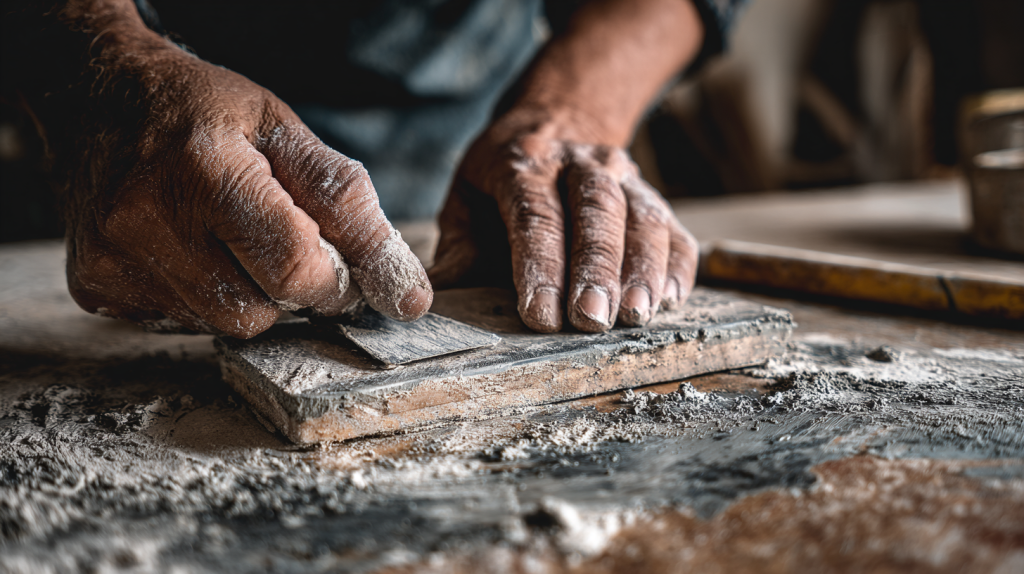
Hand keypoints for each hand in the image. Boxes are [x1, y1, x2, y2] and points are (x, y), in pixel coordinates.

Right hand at [63, 43, 430, 336]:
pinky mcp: (98, 290)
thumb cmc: (203, 114)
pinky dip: (206, 297)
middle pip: (260, 311)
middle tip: (277, 239)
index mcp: (203, 171)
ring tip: (228, 237)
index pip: (295, 268)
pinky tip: (191, 250)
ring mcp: (114, 263)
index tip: (339, 264)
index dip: (334, 278)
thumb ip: (352, 210)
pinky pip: (185, 324)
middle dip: (290, 287)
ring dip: (249, 294)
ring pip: (224, 326)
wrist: (95, 100)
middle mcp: (146, 222)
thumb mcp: (286, 133)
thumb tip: (407, 296)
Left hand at [429, 109, 698, 332]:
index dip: (538, 267)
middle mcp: (580, 165)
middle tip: (592, 319)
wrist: (558, 121)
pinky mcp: (652, 196)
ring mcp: (624, 177)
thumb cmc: (503, 179)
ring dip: (642, 269)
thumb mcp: (467, 197)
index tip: (539, 315)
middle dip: (596, 269)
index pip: (534, 216)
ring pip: (642, 218)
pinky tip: (672, 299)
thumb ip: (458, 247)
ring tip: (637, 315)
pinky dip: (678, 264)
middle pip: (596, 213)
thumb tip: (428, 302)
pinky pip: (675, 229)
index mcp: (524, 165)